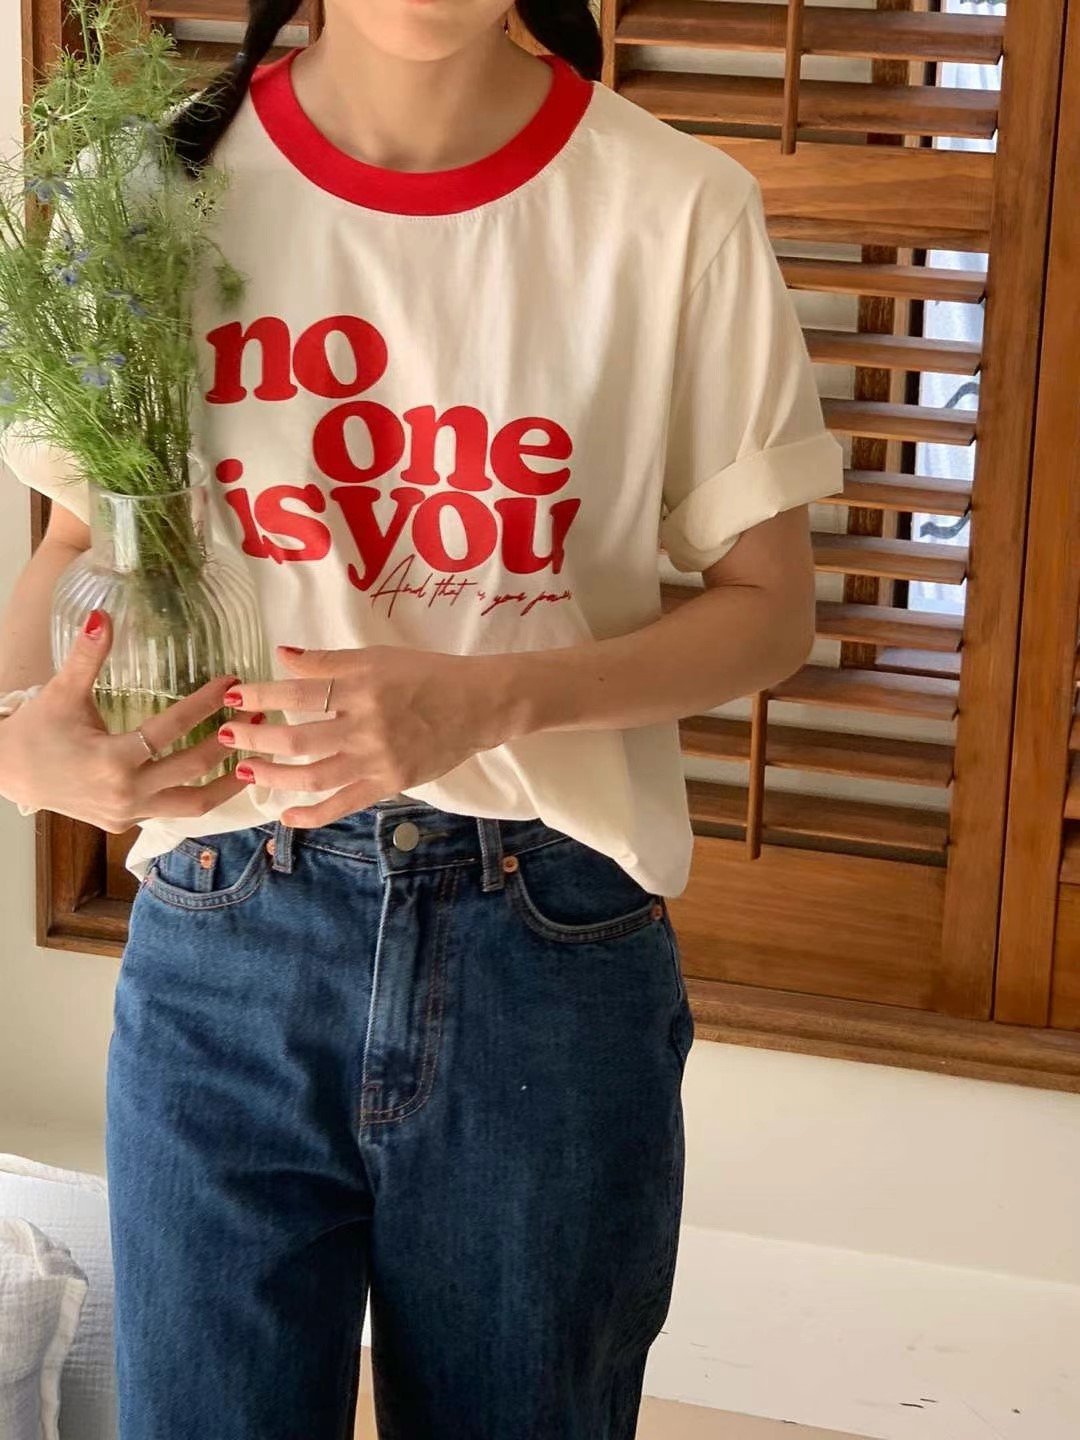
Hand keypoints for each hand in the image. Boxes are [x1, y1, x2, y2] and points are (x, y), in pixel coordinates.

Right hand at [0, 610, 260, 832]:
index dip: (204, 704)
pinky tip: (225, 776)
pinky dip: (204, 796)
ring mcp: (131, 812)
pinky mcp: (129, 823)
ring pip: (194, 805)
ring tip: (259, 757)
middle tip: (260, 715)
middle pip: (194, 768)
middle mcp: (127, 791)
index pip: (171, 728)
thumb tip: (101, 615)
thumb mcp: (62, 692)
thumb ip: (87, 656)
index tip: (232, 684)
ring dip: (230, 783)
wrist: (10, 773)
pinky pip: (177, 813)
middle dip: (231, 741)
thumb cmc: (39, 730)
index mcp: (112, 758)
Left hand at [216, 645, 502, 826]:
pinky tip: (285, 815)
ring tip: (245, 771)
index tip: (233, 697)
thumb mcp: (377, 658)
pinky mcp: (388, 784)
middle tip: (224, 737)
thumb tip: (281, 657)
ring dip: (272, 775)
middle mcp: (365, 725)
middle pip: (296, 737)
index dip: (261, 696)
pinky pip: (343, 804)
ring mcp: (376, 759)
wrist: (477, 705)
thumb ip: (329, 661)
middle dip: (254, 738)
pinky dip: (312, 814)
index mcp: (360, 687)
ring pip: (312, 775)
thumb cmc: (426, 674)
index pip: (298, 693)